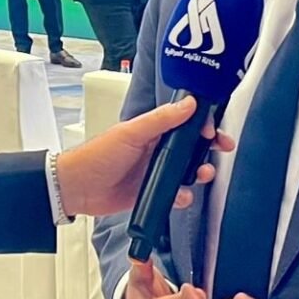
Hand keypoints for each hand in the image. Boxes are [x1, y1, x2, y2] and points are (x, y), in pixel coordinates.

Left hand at [57, 96, 233, 215]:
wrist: (77, 189)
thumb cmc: (96, 156)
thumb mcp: (131, 133)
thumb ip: (161, 119)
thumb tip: (188, 103)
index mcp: (151, 131)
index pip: (184, 124)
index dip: (202, 126)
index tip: (214, 131)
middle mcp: (155, 150)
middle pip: (190, 148)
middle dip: (208, 150)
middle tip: (221, 151)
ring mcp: (154, 172)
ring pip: (187, 171)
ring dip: (200, 173)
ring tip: (203, 174)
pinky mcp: (152, 193)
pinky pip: (176, 194)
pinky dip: (183, 195)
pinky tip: (182, 195)